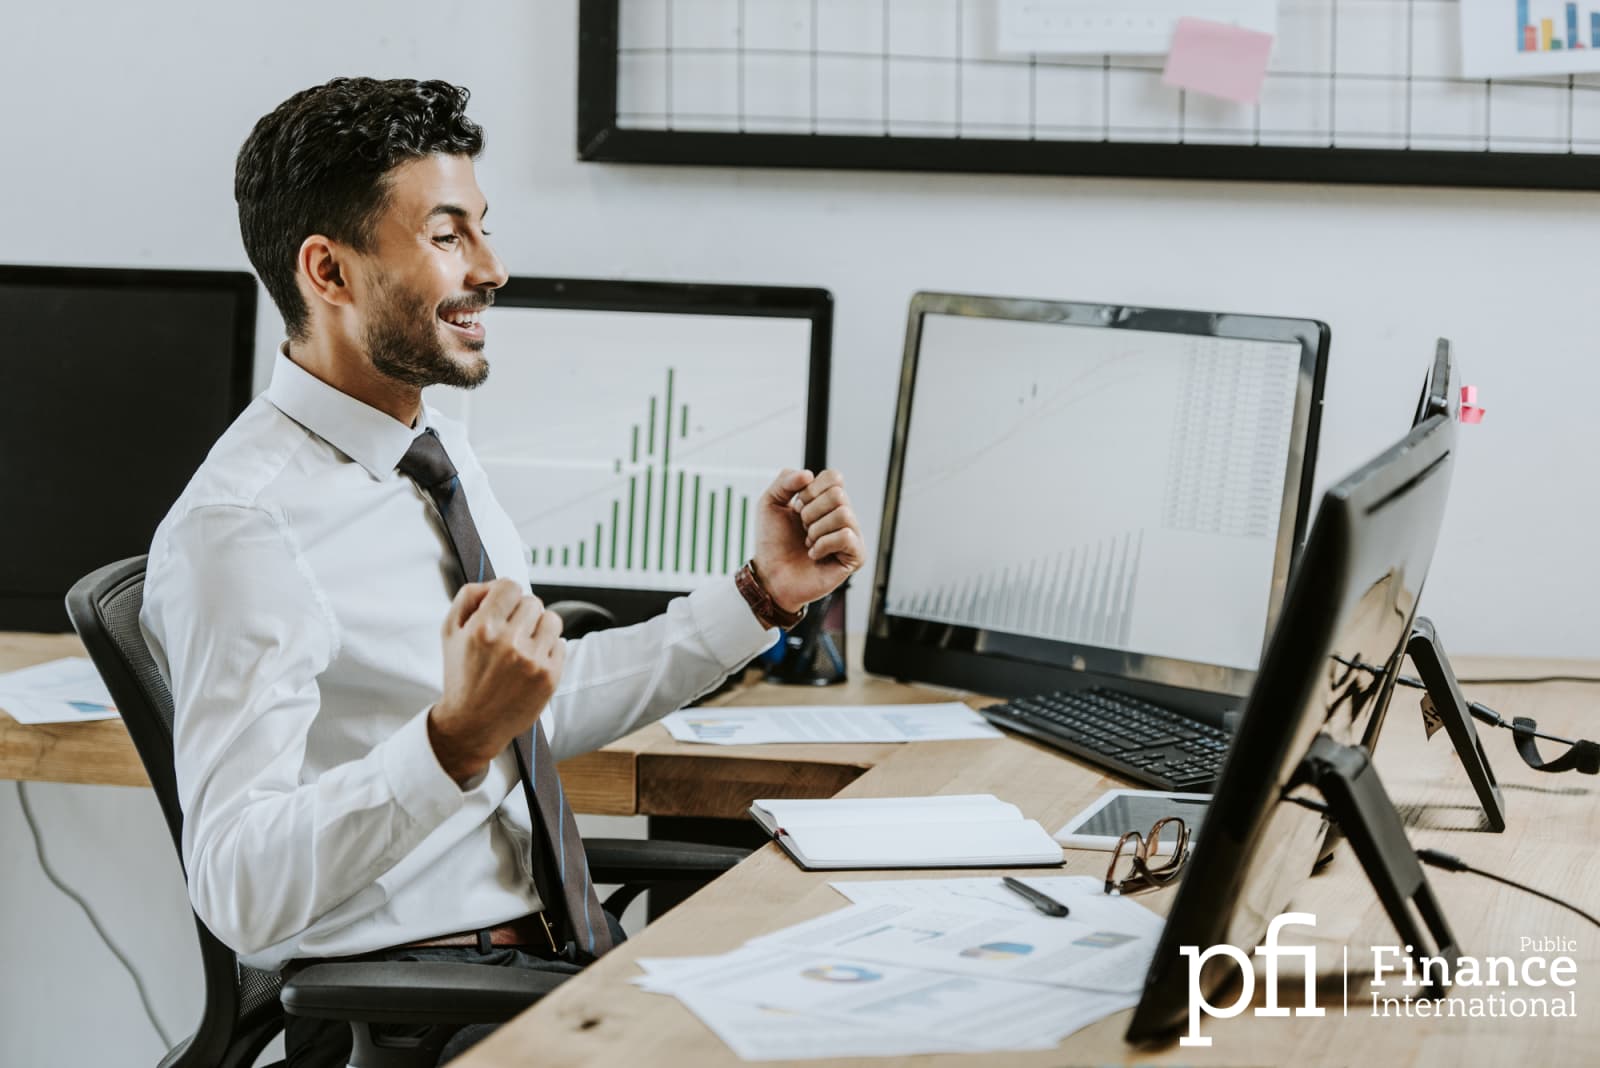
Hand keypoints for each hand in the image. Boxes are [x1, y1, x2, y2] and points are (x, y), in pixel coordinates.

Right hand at [428, 578, 564, 783]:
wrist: (472, 724)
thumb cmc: (461, 676)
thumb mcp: (449, 632)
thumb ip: (468, 597)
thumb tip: (494, 584)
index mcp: (483, 628)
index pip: (510, 586)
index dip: (506, 594)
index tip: (503, 606)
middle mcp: (509, 643)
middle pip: (533, 601)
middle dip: (521, 613)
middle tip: (510, 631)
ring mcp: (533, 660)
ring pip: (552, 619)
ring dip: (539, 627)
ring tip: (524, 644)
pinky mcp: (550, 677)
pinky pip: (561, 643)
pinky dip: (548, 649)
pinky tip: (531, 661)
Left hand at [752, 468, 865, 614]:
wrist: (770, 574)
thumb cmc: (772, 542)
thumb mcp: (770, 502)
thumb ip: (785, 480)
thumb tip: (809, 474)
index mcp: (828, 501)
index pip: (834, 477)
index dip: (810, 491)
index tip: (797, 508)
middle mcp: (843, 516)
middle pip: (838, 494)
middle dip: (810, 512)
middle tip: (802, 529)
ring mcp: (851, 536)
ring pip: (843, 514)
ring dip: (815, 530)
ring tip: (808, 543)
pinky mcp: (855, 556)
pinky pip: (846, 537)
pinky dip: (822, 545)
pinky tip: (814, 555)